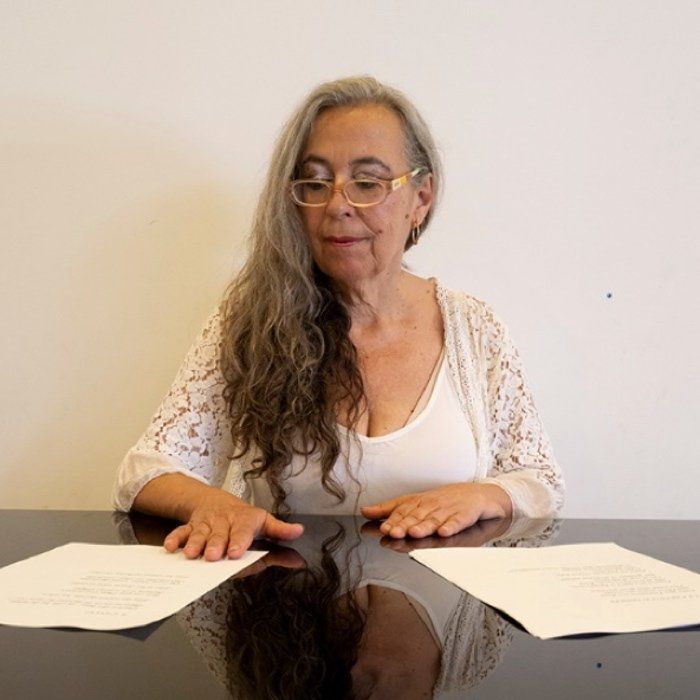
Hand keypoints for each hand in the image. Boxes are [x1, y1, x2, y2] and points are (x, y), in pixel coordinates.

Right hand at [163, 488, 302, 560]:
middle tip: (213, 556)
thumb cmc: (243, 517)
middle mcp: (223, 521)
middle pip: (219, 534)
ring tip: (191, 554)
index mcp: (243, 520)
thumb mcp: (263, 521)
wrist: (216, 501)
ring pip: (199, 533)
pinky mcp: (191, 527)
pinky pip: (181, 531)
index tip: (235, 553)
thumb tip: (299, 531)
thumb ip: (279, 530)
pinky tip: (171, 547)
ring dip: (195, 543)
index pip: (242, 531)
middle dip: (215, 545)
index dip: (239, 541)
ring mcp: (206, 524)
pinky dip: (175, 538)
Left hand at [360, 482, 511, 538]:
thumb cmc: (447, 503)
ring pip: (436, 518)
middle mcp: (434, 503)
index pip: (405, 509)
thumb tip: (365, 511)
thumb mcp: (418, 505)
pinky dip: (452, 526)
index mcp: (421, 501)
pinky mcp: (468, 513)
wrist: (482, 496)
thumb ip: (391, 510)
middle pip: (418, 514)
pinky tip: (445, 532)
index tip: (383, 528)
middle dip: (405, 524)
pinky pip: (460, 521)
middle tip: (393, 532)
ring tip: (414, 533)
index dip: (394, 519)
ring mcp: (451, 508)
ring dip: (425, 526)